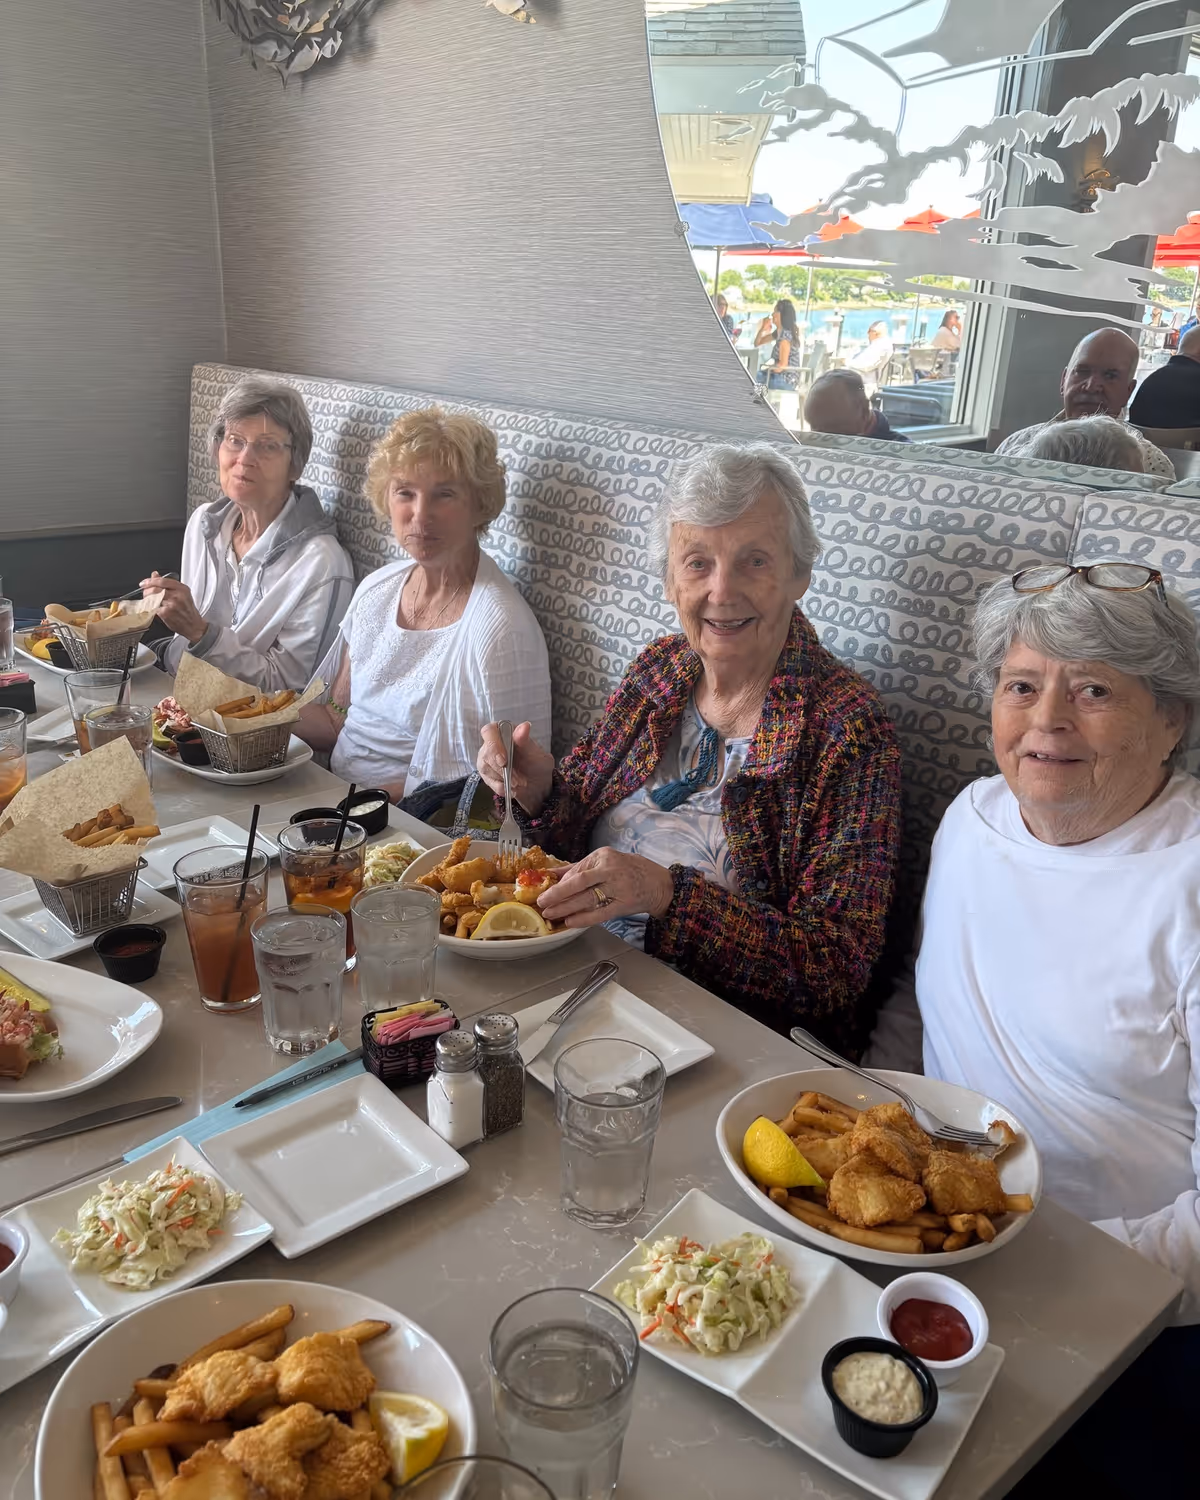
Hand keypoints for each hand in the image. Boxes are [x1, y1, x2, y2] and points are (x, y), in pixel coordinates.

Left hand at [142, 573, 206, 644]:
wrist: (193, 625)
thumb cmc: (187, 610)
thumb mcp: (182, 593)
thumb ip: (168, 584)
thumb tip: (155, 575)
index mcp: (182, 589)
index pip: (162, 581)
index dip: (150, 581)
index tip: (144, 583)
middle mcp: (177, 596)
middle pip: (155, 589)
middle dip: (146, 591)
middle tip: (145, 593)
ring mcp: (171, 605)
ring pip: (152, 598)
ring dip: (147, 599)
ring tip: (148, 601)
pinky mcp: (166, 613)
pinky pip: (153, 608)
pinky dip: (150, 607)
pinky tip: (152, 608)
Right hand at [477, 721, 553, 815]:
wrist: (537, 785)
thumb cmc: (536, 765)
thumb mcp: (535, 753)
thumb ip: (526, 741)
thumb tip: (524, 726)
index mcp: (504, 732)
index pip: (489, 731)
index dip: (494, 744)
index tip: (504, 760)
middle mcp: (492, 744)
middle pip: (486, 752)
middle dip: (501, 768)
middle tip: (517, 778)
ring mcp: (487, 759)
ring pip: (485, 767)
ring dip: (504, 778)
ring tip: (519, 782)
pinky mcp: (486, 774)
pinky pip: (488, 781)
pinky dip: (501, 787)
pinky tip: (512, 788)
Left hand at [538, 847, 673, 928]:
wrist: (660, 884)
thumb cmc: (630, 871)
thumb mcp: (605, 863)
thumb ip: (578, 868)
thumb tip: (551, 874)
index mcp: (603, 856)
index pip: (576, 870)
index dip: (559, 884)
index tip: (544, 892)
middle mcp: (610, 869)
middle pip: (579, 883)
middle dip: (557, 894)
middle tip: (541, 903)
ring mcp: (618, 887)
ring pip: (587, 898)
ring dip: (566, 907)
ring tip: (550, 914)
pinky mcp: (624, 903)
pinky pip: (600, 912)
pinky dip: (584, 918)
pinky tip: (570, 922)